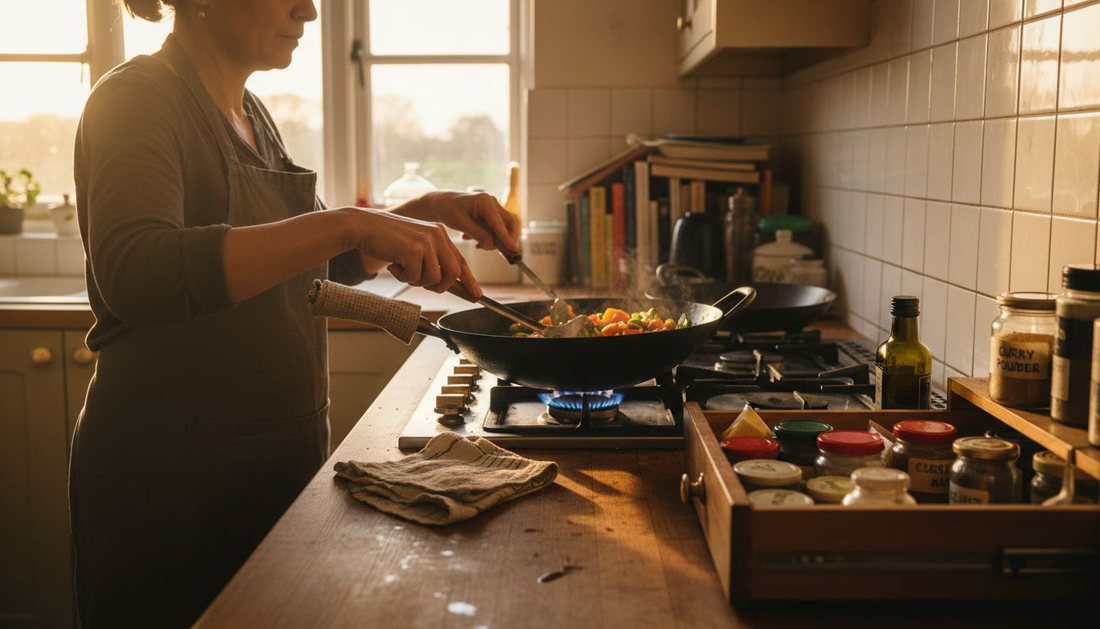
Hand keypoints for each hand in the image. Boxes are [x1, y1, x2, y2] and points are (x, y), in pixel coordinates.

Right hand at [345, 208, 480, 296]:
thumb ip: (433, 261)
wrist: (365, 227)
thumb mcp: (416, 247)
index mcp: (440, 234)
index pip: (460, 260)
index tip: (476, 295)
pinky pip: (416, 278)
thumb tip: (451, 284)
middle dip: (439, 286)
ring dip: (417, 281)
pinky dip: (404, 277)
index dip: (468, 280)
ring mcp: (426, 242)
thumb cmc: (388, 240)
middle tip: (421, 282)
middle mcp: (437, 235)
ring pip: (434, 278)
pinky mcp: (413, 250)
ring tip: (402, 269)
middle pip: (452, 273)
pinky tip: (394, 264)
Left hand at [394, 190, 520, 253]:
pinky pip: (496, 229)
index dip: (507, 238)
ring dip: (495, 240)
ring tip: (477, 245)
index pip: (499, 223)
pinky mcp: (490, 215)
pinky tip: (474, 241)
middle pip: (509, 223)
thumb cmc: (448, 210)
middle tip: (500, 253)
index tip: (514, 251)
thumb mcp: (460, 223)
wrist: (441, 203)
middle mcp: (492, 203)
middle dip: (506, 240)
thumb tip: (492, 246)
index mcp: (485, 202)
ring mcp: (493, 208)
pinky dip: (489, 238)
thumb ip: (477, 234)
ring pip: (503, 228)